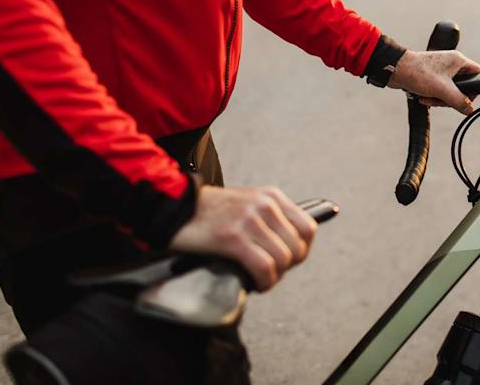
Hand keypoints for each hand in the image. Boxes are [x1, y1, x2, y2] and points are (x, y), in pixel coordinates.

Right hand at [168, 185, 316, 291]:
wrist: (171, 207)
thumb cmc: (206, 212)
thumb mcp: (245, 204)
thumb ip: (267, 219)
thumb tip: (288, 249)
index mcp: (271, 196)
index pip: (308, 227)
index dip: (301, 251)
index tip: (286, 262)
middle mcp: (265, 205)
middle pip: (298, 247)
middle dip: (286, 268)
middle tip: (268, 274)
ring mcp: (249, 220)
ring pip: (283, 259)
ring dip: (274, 277)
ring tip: (260, 280)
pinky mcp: (233, 237)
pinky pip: (264, 267)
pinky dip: (264, 282)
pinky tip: (254, 284)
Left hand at [390, 50, 479, 113]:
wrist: (395, 70)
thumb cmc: (417, 72)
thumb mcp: (442, 90)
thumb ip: (459, 101)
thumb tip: (469, 109)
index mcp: (458, 61)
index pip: (477, 73)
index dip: (474, 88)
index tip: (464, 98)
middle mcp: (452, 64)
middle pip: (463, 86)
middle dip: (451, 97)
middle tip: (442, 100)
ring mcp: (442, 70)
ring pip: (450, 90)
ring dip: (439, 98)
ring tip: (429, 99)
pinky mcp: (433, 76)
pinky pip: (439, 90)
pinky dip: (433, 96)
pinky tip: (424, 98)